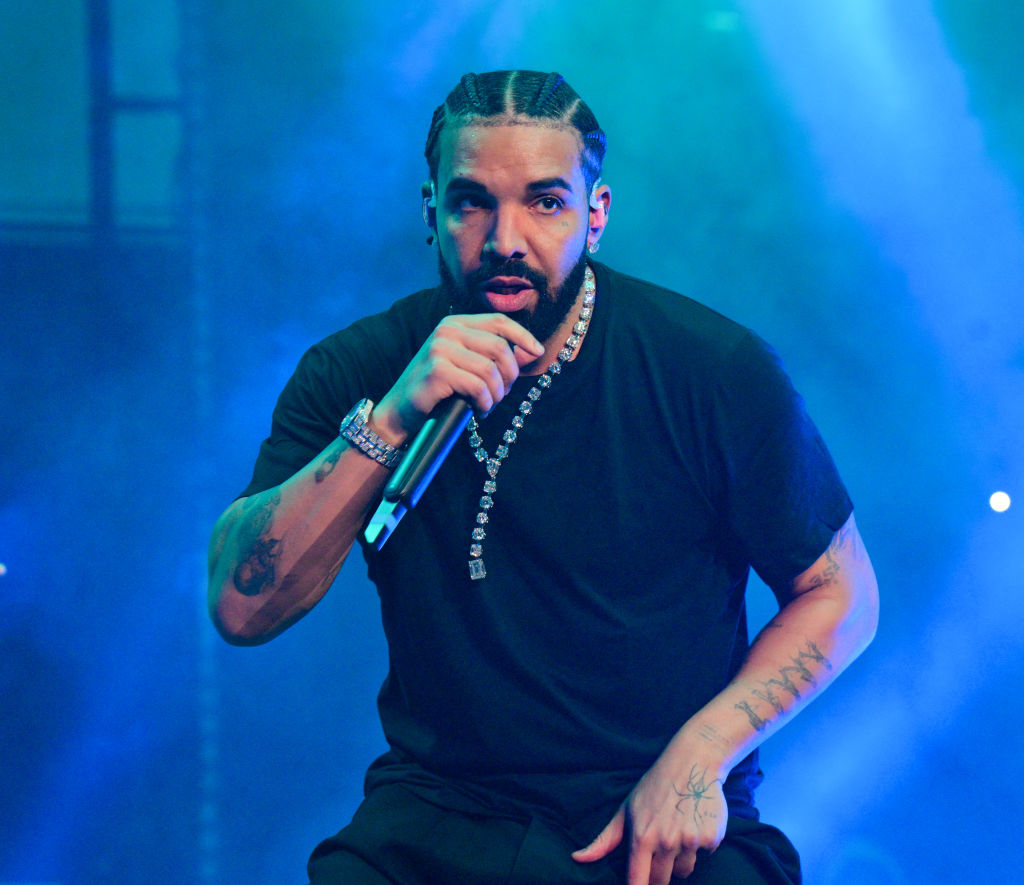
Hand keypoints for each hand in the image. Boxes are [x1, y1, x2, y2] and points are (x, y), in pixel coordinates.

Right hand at [374, 314, 543, 440]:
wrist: (399, 411)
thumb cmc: (437, 390)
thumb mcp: (464, 364)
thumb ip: (490, 355)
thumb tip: (530, 351)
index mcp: (454, 323)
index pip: (498, 321)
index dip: (523, 335)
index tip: (538, 351)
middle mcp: (446, 331)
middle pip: (499, 348)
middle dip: (509, 376)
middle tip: (502, 395)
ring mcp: (440, 349)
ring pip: (490, 370)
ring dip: (497, 394)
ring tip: (489, 405)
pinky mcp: (437, 371)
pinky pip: (478, 387)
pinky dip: (485, 403)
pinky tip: (479, 410)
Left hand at [572, 760, 726, 883]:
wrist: (693, 763)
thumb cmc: (654, 786)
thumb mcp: (626, 809)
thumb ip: (604, 840)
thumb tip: (577, 858)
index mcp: (642, 837)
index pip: (637, 881)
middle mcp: (666, 841)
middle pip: (662, 881)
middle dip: (658, 873)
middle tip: (658, 849)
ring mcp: (690, 840)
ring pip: (684, 870)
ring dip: (679, 859)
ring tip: (676, 831)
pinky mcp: (712, 838)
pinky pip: (704, 856)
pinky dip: (699, 846)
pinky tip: (693, 823)